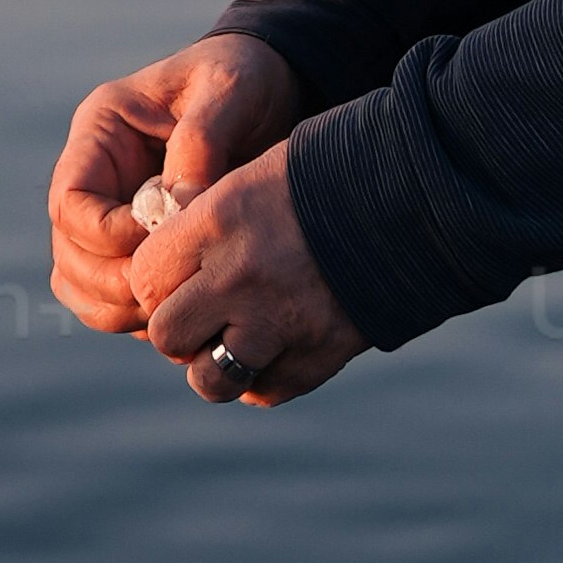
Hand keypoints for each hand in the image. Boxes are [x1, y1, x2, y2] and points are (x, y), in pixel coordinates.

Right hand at [48, 31, 300, 334]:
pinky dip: (134, 316)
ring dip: (118, 308)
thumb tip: (177, 207)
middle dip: (112, 283)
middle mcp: (96, 177)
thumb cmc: (246, 77)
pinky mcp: (135, 246)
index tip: (162, 243)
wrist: (274, 89)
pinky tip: (183, 309)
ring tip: (176, 306)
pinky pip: (110, 297)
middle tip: (169, 295)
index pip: (70, 200)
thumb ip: (200, 142)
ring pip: (81, 283)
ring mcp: (110, 214)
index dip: (107, 236)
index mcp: (101, 131)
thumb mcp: (230, 89)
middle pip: (68, 252)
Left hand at [138, 138, 367, 410]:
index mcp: (219, 222)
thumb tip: (161, 259)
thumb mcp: (252, 175)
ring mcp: (282, 323)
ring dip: (215, 363)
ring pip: (210, 379)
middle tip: (202, 309)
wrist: (419, 192)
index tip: (174, 273)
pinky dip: (263, 374)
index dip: (154, 280)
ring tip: (234, 337)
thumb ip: (203, 220)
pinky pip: (264, 390)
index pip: (144, 278)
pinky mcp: (320, 356)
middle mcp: (243, 277)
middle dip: (179, 326)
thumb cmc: (327, 172)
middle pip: (167, 335)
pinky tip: (276, 344)